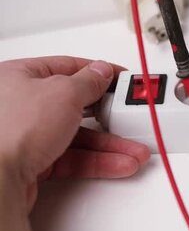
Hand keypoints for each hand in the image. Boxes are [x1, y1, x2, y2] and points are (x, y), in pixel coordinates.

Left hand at [0, 56, 150, 214]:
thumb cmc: (12, 131)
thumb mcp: (64, 93)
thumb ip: (89, 81)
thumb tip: (101, 71)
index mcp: (18, 77)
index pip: (65, 67)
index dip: (96, 72)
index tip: (119, 78)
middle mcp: (18, 105)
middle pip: (75, 105)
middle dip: (109, 114)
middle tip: (129, 115)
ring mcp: (25, 135)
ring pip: (77, 136)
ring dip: (109, 144)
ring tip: (134, 149)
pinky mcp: (32, 163)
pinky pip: (73, 158)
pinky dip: (97, 161)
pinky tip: (118, 163)